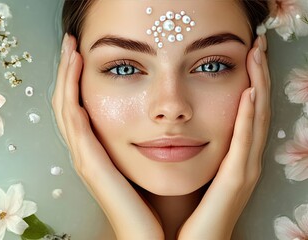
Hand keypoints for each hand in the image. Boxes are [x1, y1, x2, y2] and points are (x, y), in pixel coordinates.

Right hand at [52, 34, 163, 238]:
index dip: (77, 79)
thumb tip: (153, 117)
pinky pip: (74, 118)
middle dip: (67, 70)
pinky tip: (76, 69)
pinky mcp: (88, 160)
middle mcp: (84, 150)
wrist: (147, 234)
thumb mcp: (144, 163)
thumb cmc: (150, 201)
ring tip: (70, 47)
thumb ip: (141, 141)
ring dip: (66, 75)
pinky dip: (71, 91)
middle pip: (66, 102)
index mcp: (96, 150)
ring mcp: (82, 155)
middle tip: (70, 42)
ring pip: (64, 106)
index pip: (79, 106)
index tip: (83, 52)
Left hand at [178, 35, 270, 239]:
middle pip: (256, 109)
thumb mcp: (186, 169)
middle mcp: (243, 161)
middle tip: (258, 43)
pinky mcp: (235, 182)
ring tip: (258, 55)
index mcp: (231, 157)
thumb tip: (172, 120)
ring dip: (258, 85)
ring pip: (256, 119)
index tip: (245, 53)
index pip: (244, 111)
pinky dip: (249, 117)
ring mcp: (243, 171)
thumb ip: (186, 146)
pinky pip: (244, 143)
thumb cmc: (181, 210)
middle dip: (258, 75)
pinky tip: (249, 93)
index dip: (249, 81)